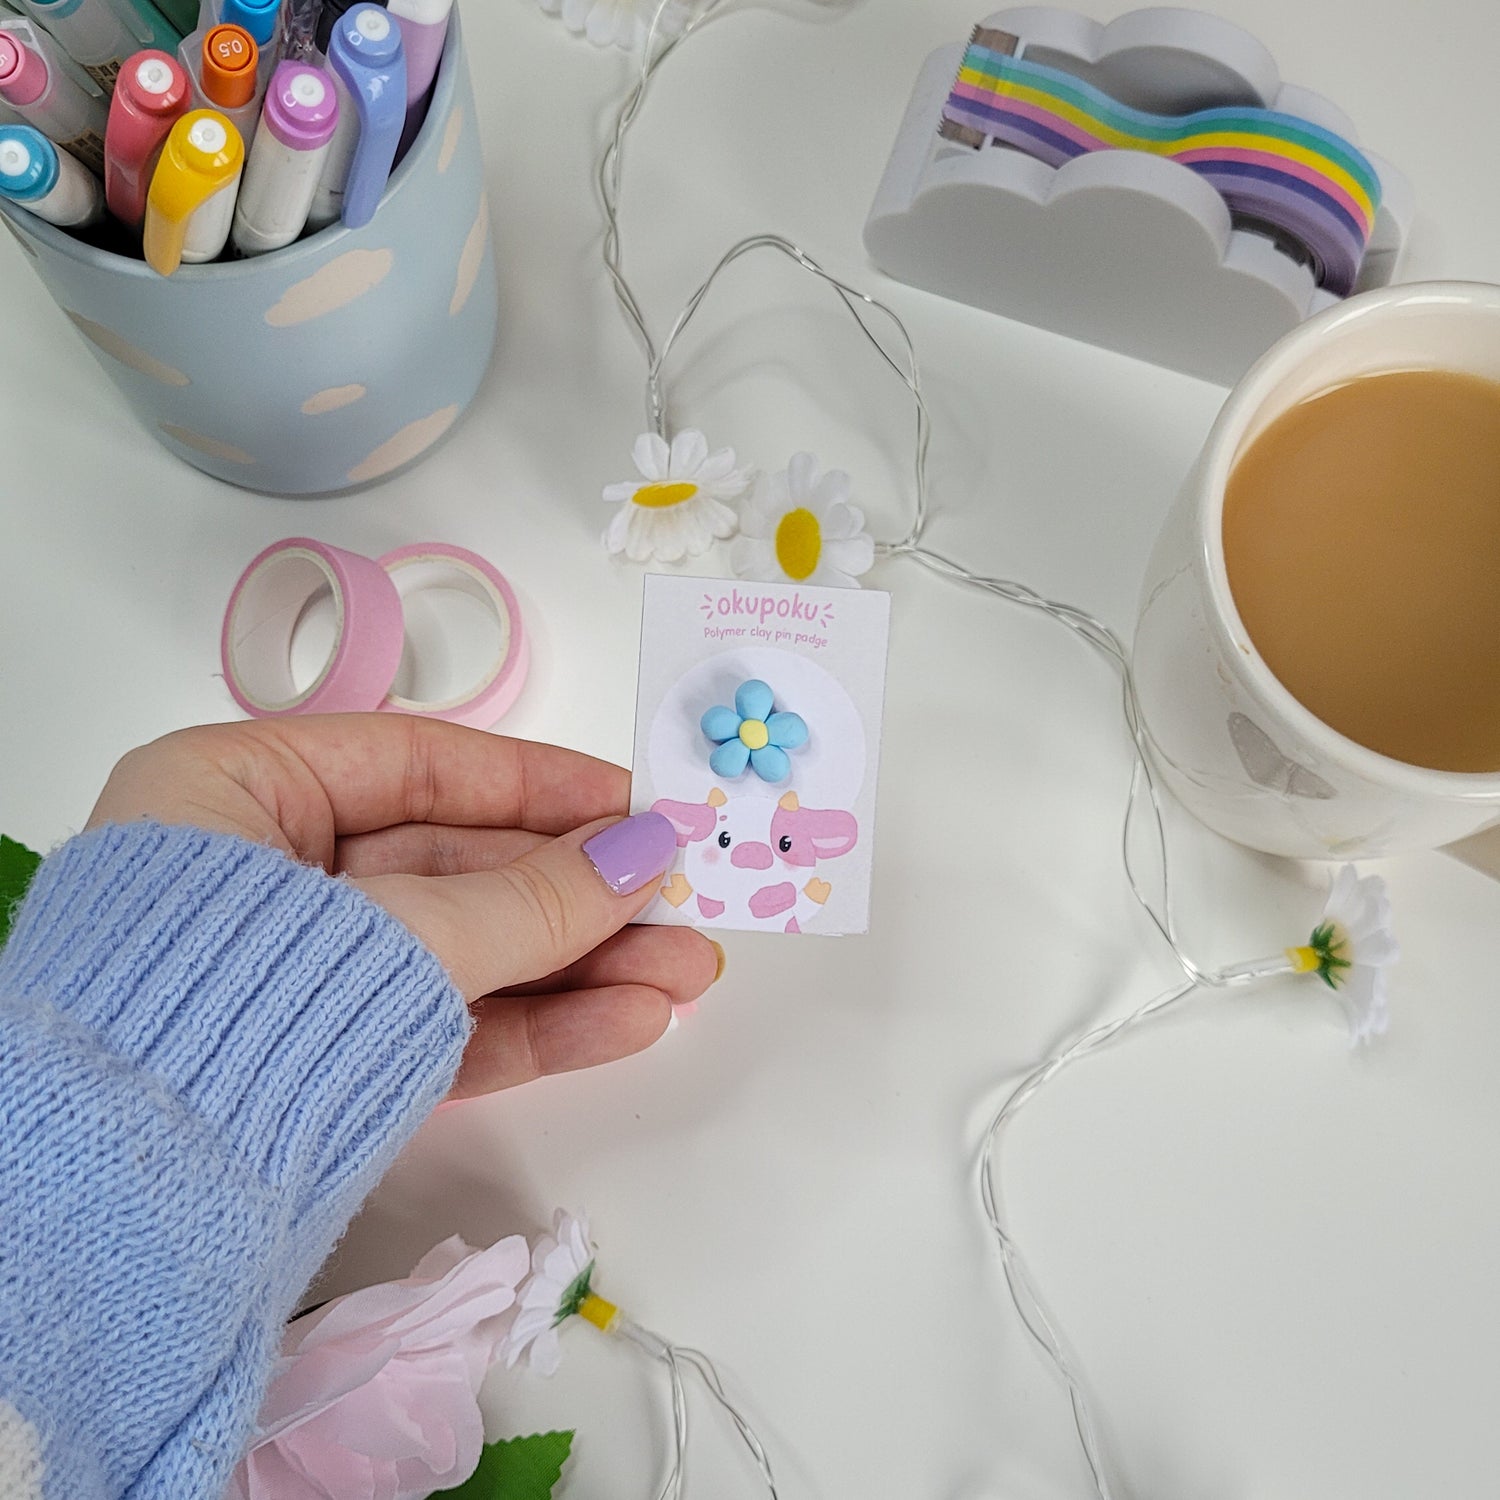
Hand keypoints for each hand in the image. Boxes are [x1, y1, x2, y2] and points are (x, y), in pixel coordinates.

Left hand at [87, 716, 717, 1097]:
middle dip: (580, 894)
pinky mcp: (327, 1062)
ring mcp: (297, 976)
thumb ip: (531, 898)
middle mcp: (263, 875)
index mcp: (236, 791)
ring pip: (464, 954)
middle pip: (456, 867)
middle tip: (684, 904)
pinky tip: (627, 1021)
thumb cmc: (240, 1017)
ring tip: (685, 975)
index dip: (539, 784)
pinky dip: (534, 1027)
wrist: (123, 1213)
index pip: (417, 764)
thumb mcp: (403, 937)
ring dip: (578, 968)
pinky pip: (444, 1026)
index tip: (638, 804)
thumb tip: (646, 853)